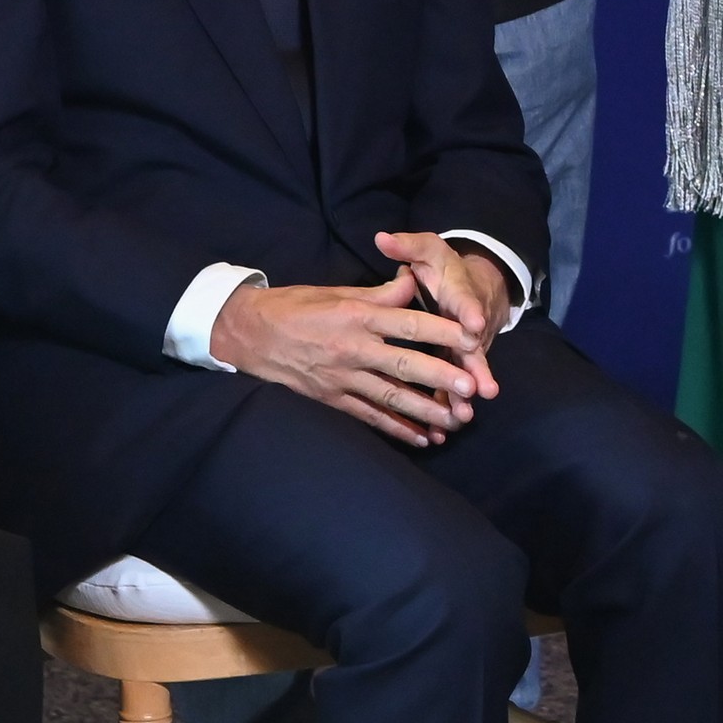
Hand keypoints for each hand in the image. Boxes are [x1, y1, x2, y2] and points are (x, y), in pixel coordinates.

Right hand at [212, 273, 487, 446]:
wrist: (249, 334)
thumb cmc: (296, 306)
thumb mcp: (337, 291)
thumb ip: (380, 293)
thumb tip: (415, 282)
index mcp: (356, 315)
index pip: (408, 324)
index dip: (442, 332)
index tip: (472, 337)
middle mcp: (352, 348)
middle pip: (404, 365)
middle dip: (440, 378)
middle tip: (472, 388)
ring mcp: (341, 377)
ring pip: (390, 397)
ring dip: (425, 411)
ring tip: (456, 421)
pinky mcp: (332, 399)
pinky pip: (369, 416)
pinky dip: (396, 429)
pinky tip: (422, 439)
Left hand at [374, 230, 512, 401]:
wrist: (474, 288)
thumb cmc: (444, 270)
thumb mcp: (430, 251)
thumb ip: (408, 247)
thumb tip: (383, 238)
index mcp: (460, 293)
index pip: (466, 301)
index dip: (470, 313)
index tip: (475, 325)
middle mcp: (467, 326)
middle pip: (473, 348)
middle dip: (476, 369)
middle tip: (481, 389)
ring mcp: (464, 350)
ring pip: (464, 375)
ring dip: (463, 396)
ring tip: (460, 417)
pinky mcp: (456, 366)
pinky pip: (452, 390)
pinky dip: (448, 409)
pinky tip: (441, 432)